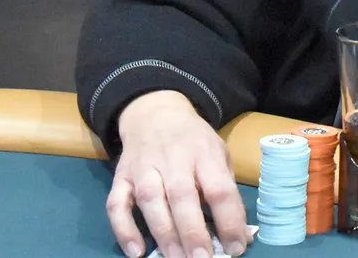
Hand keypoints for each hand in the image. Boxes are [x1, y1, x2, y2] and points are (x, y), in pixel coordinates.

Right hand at [109, 90, 249, 257]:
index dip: (229, 220)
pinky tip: (136, 251)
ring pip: (151, 201)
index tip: (236, 247)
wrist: (155, 113)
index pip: (219, 188)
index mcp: (204, 153)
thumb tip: (241, 234)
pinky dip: (124, 229)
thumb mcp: (218, 154)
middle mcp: (173, 158)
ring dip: (164, 234)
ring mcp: (143, 167)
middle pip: (182, 196)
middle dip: (193, 232)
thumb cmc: (193, 141)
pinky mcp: (121, 177)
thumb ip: (227, 190)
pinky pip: (116, 204)